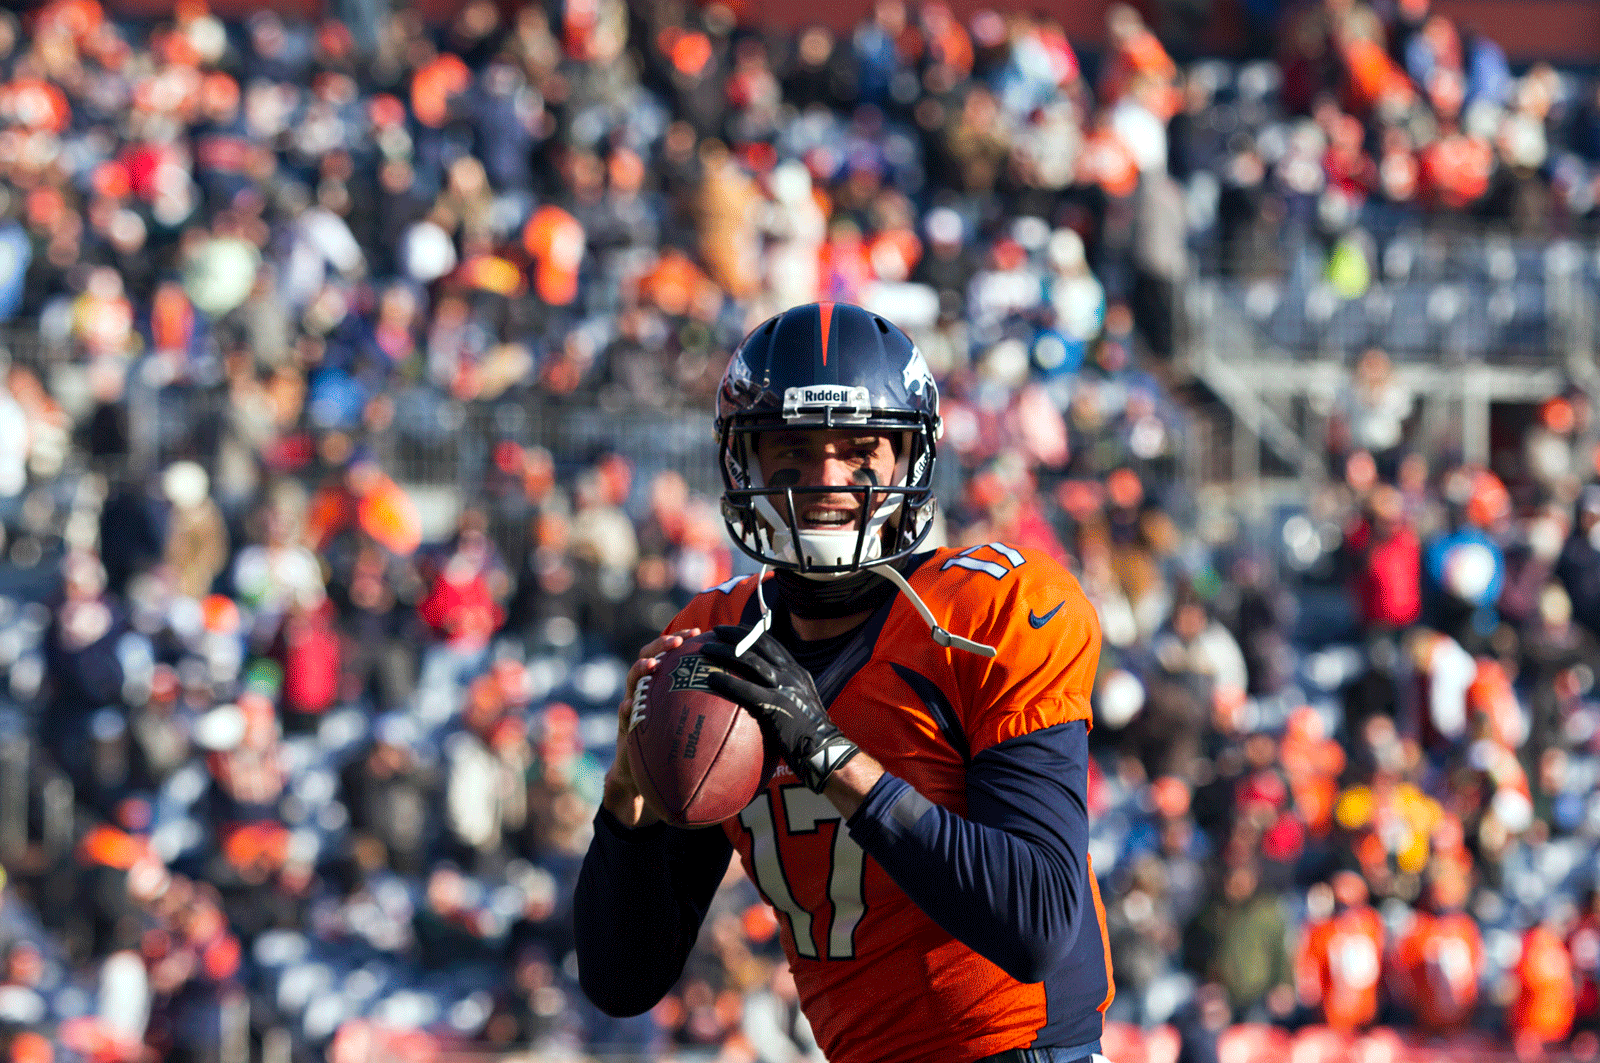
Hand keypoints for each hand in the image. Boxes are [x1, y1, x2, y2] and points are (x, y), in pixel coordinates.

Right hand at [602, 628, 700, 827]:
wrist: (649, 774)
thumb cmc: (678, 746)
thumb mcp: (698, 726)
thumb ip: (716, 710)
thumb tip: (753, 702)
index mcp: (665, 684)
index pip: (673, 655)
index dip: (684, 639)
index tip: (699, 632)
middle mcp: (648, 689)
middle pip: (650, 657)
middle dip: (661, 645)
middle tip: (676, 642)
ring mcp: (634, 705)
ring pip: (633, 681)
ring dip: (640, 669)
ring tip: (652, 666)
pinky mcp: (625, 726)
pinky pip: (623, 716)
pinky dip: (625, 709)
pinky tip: (629, 706)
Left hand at [701, 625, 859, 793]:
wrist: (824, 748)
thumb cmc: (810, 733)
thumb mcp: (801, 703)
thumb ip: (785, 692)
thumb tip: (763, 693)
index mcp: (796, 671)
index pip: (771, 643)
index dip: (750, 633)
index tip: (733, 629)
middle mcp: (790, 673)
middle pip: (758, 644)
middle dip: (734, 633)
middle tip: (714, 631)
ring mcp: (783, 687)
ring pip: (749, 660)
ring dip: (725, 652)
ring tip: (706, 650)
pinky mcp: (774, 705)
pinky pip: (745, 689)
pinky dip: (726, 681)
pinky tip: (711, 679)